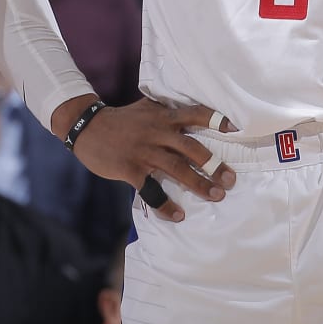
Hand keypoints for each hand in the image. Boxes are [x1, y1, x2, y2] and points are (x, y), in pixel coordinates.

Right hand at [56, 96, 237, 222]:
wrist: (87, 127)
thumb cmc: (121, 120)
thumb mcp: (145, 108)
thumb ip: (166, 110)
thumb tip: (190, 110)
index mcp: (163, 116)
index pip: (194, 114)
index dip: (215, 120)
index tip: (235, 128)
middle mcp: (157, 132)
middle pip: (191, 148)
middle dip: (213, 164)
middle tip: (230, 179)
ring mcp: (144, 151)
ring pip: (177, 169)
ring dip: (198, 184)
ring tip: (216, 196)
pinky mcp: (130, 169)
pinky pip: (151, 190)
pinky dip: (166, 205)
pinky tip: (178, 215)